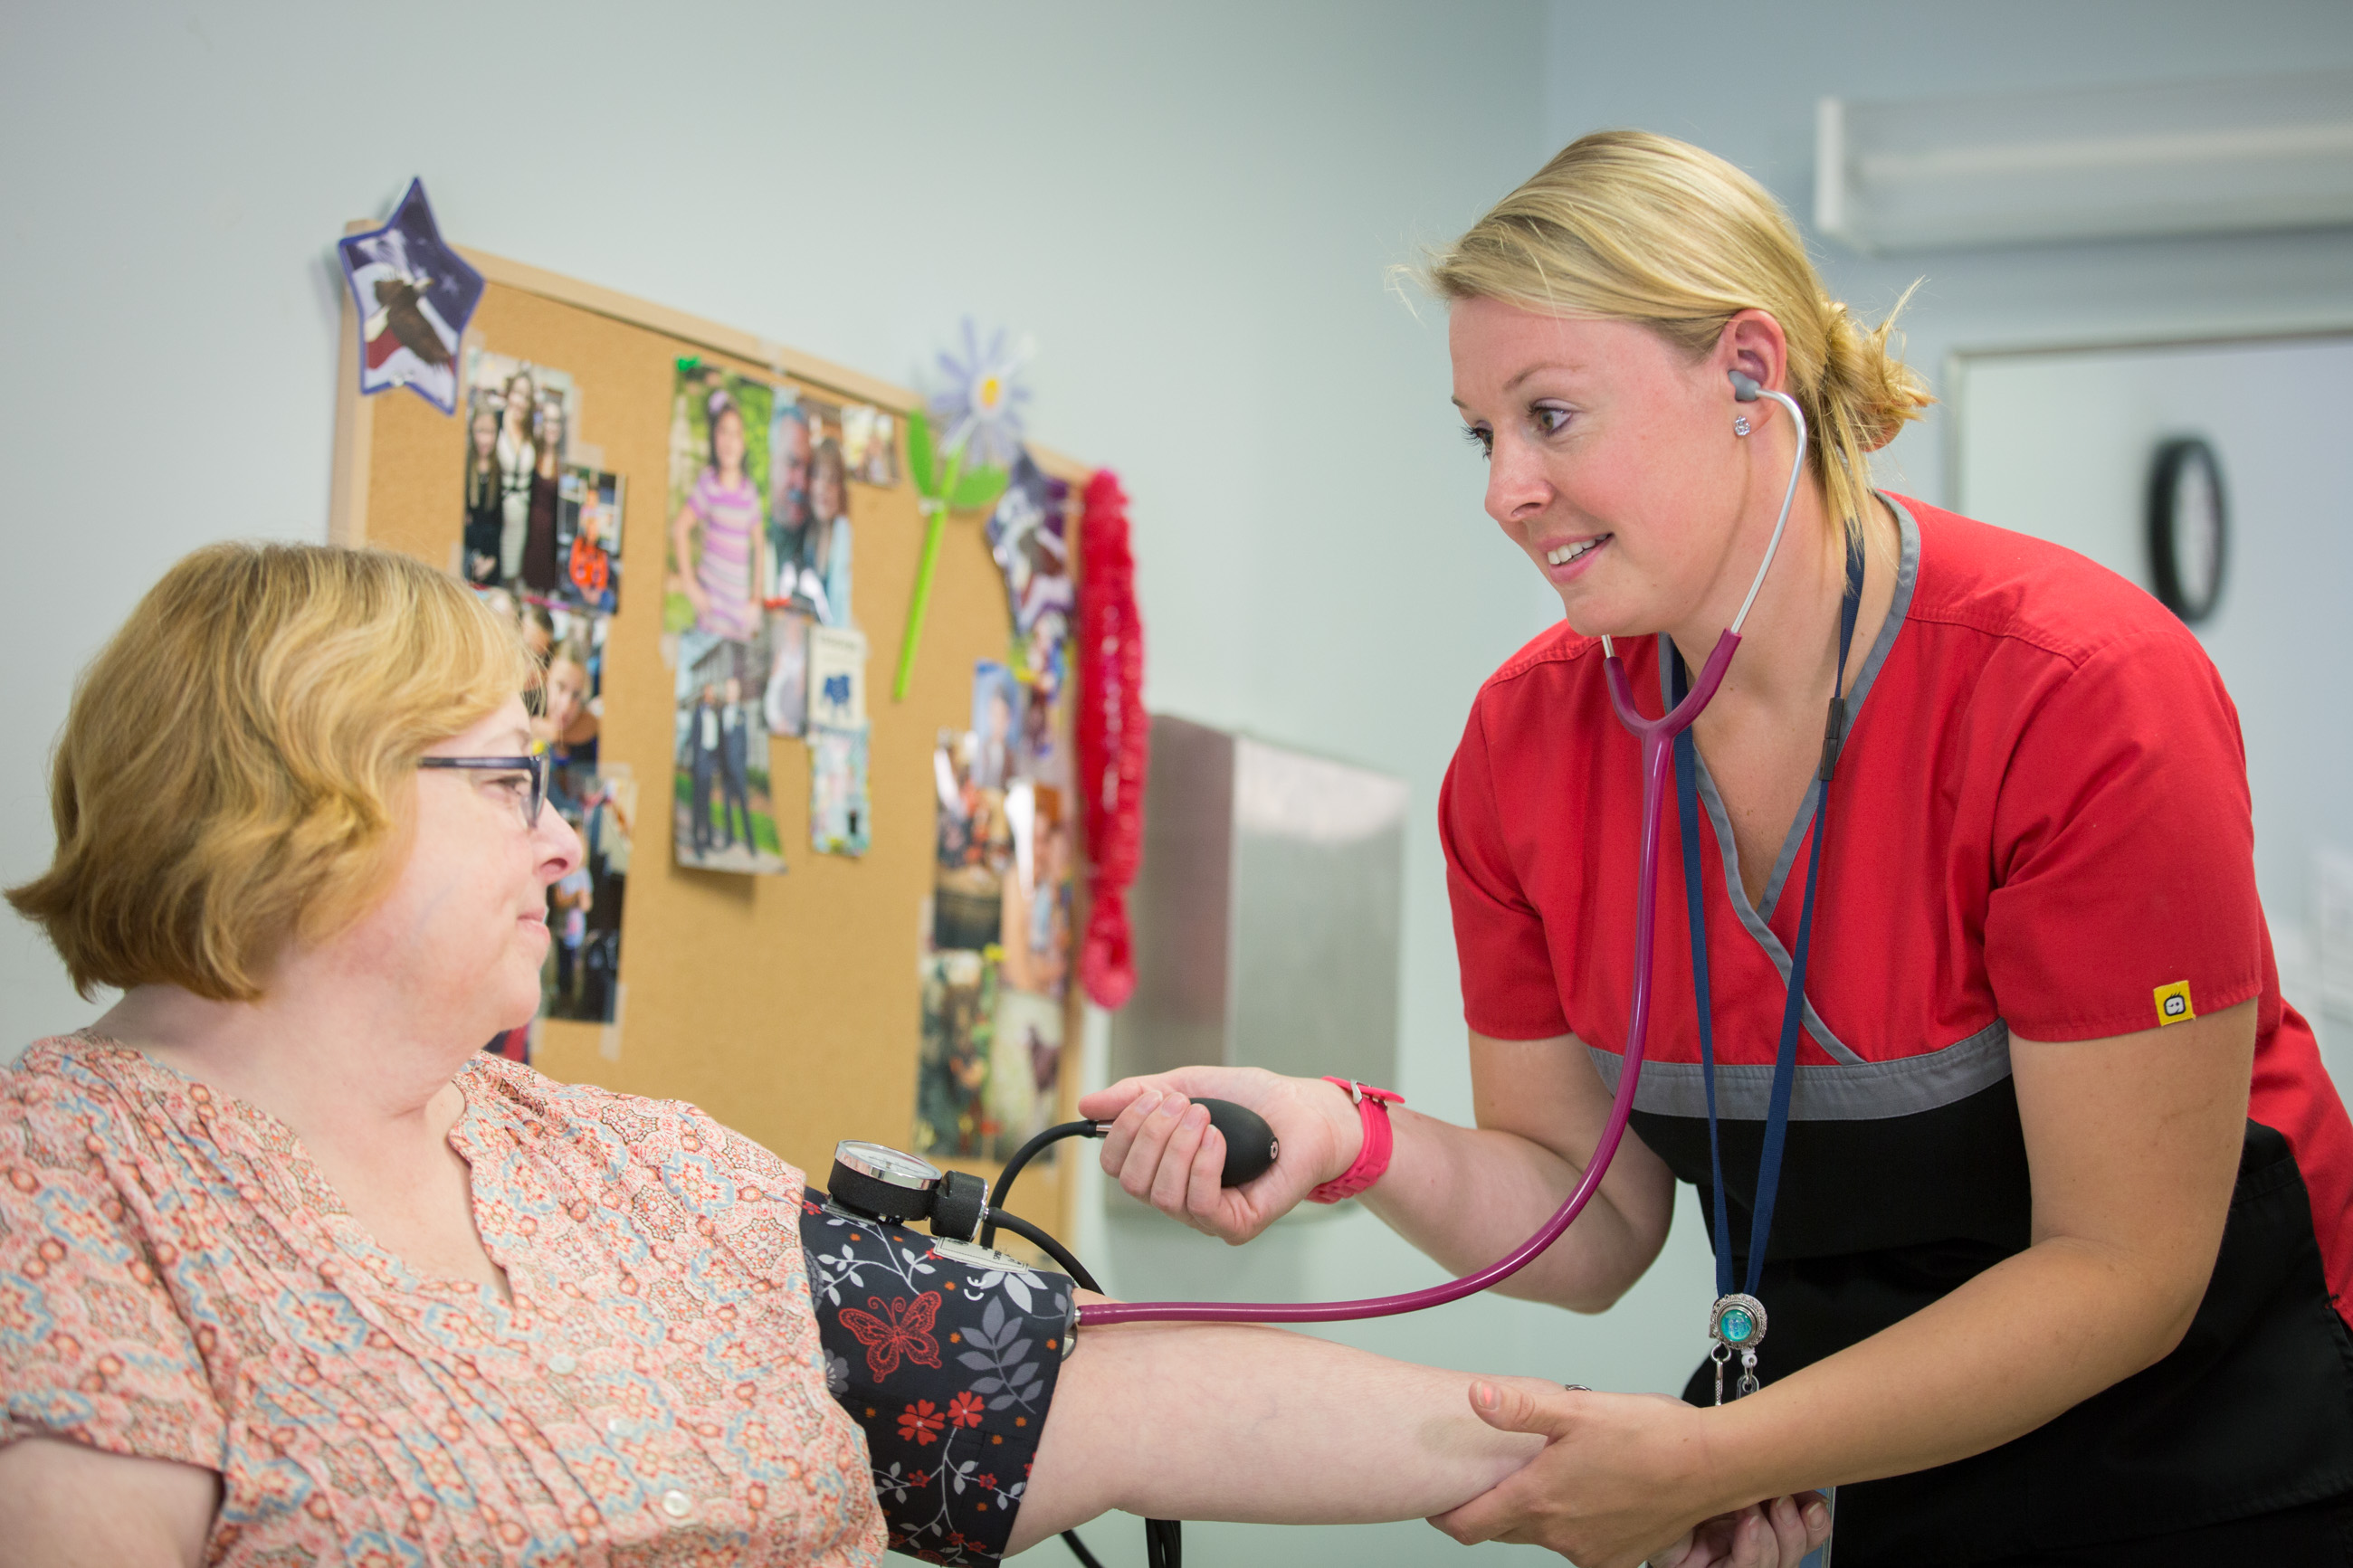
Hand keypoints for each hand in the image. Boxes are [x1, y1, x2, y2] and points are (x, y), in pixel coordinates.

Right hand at [1077, 1067, 1361, 1242]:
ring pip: (1161, 1195)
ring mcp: (1206, 1215)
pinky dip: (1202, 1165)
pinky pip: (1198, 1204)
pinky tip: (1217, 1138)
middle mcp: (1178, 1196)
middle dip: (1150, 1134)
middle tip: (1181, 1104)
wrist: (1308, 1111)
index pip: (1115, 1165)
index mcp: (1162, 1166)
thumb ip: (1138, 1095)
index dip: (1123, 1130)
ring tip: (1205, 1116)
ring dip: (1177, 1146)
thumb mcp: (1188, 1085)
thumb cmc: (1255, 1101)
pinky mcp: (1236, 1225)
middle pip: (1131, 1182)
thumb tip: (1086, 1104)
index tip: (1149, 1097)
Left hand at [1427, 1382, 1829, 1567]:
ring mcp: (1591, 1553)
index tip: (1436, 1504)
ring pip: (1543, 1538)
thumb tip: (1475, 1396)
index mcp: (1539, 1500)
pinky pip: (1581, 1548)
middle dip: (1489, 1510)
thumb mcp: (1578, 1408)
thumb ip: (1520, 1406)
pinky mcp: (1620, 1560)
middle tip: (1487, 1481)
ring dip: (1537, 1514)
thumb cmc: (1650, 1435)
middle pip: (1503, 1532)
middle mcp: (1560, 1537)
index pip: (1470, 1526)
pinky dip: (1574, 1527)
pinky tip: (1589, 1497)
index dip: (1446, 1516)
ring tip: (1548, 1477)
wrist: (1712, 1467)